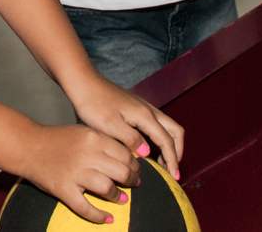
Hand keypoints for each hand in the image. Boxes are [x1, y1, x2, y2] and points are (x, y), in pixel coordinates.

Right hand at [23, 124, 140, 223]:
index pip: (125, 154)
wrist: (28, 146)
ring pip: (107, 189)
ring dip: (119, 196)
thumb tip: (128, 157)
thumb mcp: (84, 131)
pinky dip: (99, 216)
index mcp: (94, 138)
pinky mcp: (64, 190)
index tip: (136, 170)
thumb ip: (104, 142)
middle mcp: (87, 155)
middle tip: (134, 183)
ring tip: (123, 199)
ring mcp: (75, 174)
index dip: (135, 164)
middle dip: (132, 180)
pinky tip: (108, 219)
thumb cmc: (58, 138)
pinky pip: (85, 208)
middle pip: (121, 171)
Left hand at [68, 73, 183, 180]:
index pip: (167, 140)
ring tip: (162, 165)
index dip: (172, 160)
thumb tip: (148, 153)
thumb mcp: (110, 125)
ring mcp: (144, 108)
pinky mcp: (136, 109)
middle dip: (177, 152)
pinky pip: (157, 125)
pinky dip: (160, 139)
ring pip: (167, 127)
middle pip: (175, 131)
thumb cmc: (94, 104)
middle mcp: (149, 110)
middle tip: (172, 172)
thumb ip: (131, 139)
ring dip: (169, 146)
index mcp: (145, 116)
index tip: (173, 177)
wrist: (84, 84)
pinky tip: (149, 150)